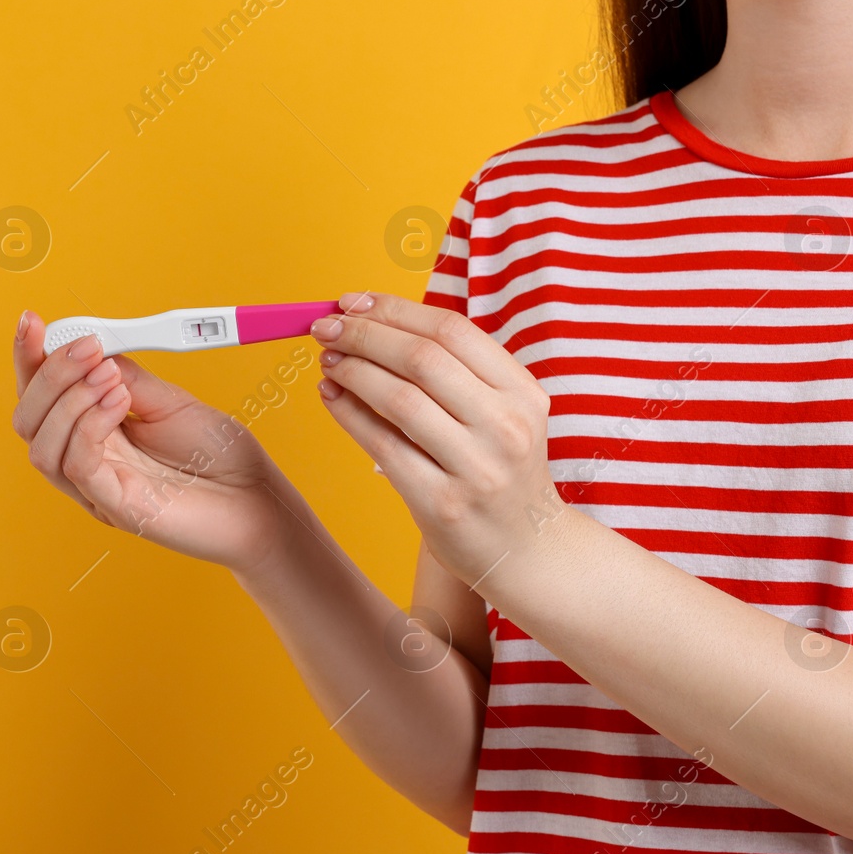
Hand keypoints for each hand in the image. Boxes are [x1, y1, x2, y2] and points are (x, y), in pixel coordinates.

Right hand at [12, 310, 287, 571]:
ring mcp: (98, 488)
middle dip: (48, 374)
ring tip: (112, 377)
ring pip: (41, 444)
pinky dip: (89, 424)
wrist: (257, 499)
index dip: (28, 358)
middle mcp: (88, 461)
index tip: (34, 322)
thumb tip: (90, 346)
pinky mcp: (116, 507)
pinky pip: (77, 465)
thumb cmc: (220, 457)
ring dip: (68, 398)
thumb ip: (127, 376)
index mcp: (95, 433)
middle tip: (88, 348)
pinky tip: (119, 401)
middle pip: (28, 419)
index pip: (41, 396)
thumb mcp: (170, 401)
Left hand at [310, 291, 568, 586]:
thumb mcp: (501, 415)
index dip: (394, 309)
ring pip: (400, 398)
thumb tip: (373, 324)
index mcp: (522, 392)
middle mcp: (505, 425)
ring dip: (352, 371)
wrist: (527, 551)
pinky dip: (349, 414)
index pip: (451, 330)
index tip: (354, 301)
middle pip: (422, 358)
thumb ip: (455, 374)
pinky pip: (383, 446)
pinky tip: (332, 396)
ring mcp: (476, 467)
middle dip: (364, 334)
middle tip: (325, 326)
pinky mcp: (442, 504)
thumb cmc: (500, 472)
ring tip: (327, 360)